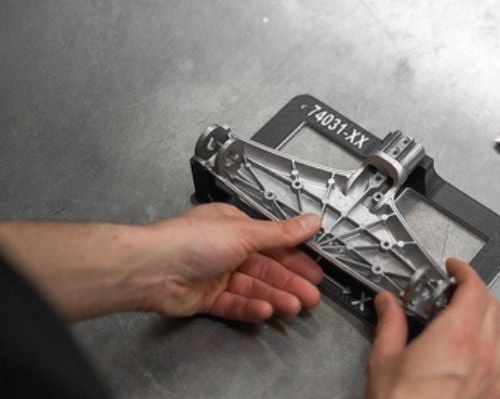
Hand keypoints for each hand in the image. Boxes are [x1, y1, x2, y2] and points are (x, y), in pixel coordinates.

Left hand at [0, 203, 322, 321]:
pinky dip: (251, 307)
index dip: (295, 257)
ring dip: (275, 296)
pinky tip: (266, 310)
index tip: (316, 270)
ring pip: (252, 288)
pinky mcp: (206, 298)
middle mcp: (226, 249)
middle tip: (312, 296)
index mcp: (234, 227)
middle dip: (289, 281)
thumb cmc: (192, 241)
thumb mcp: (244, 232)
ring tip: (294, 306)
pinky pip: (234, 304)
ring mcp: (216, 275)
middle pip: (265, 268)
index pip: (273, 243)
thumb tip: (311, 220)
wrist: (151, 269)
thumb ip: (281, 233)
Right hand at [365, 258, 499, 398]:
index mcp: (456, 334)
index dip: (465, 271)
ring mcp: (493, 374)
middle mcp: (482, 351)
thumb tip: (387, 304)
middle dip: (474, 291)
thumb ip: (390, 323)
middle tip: (452, 292)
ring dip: (487, 318)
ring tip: (465, 320)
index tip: (454, 268)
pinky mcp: (495, 394)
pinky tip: (476, 356)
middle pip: (492, 305)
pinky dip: (494, 349)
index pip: (474, 287)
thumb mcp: (384, 358)